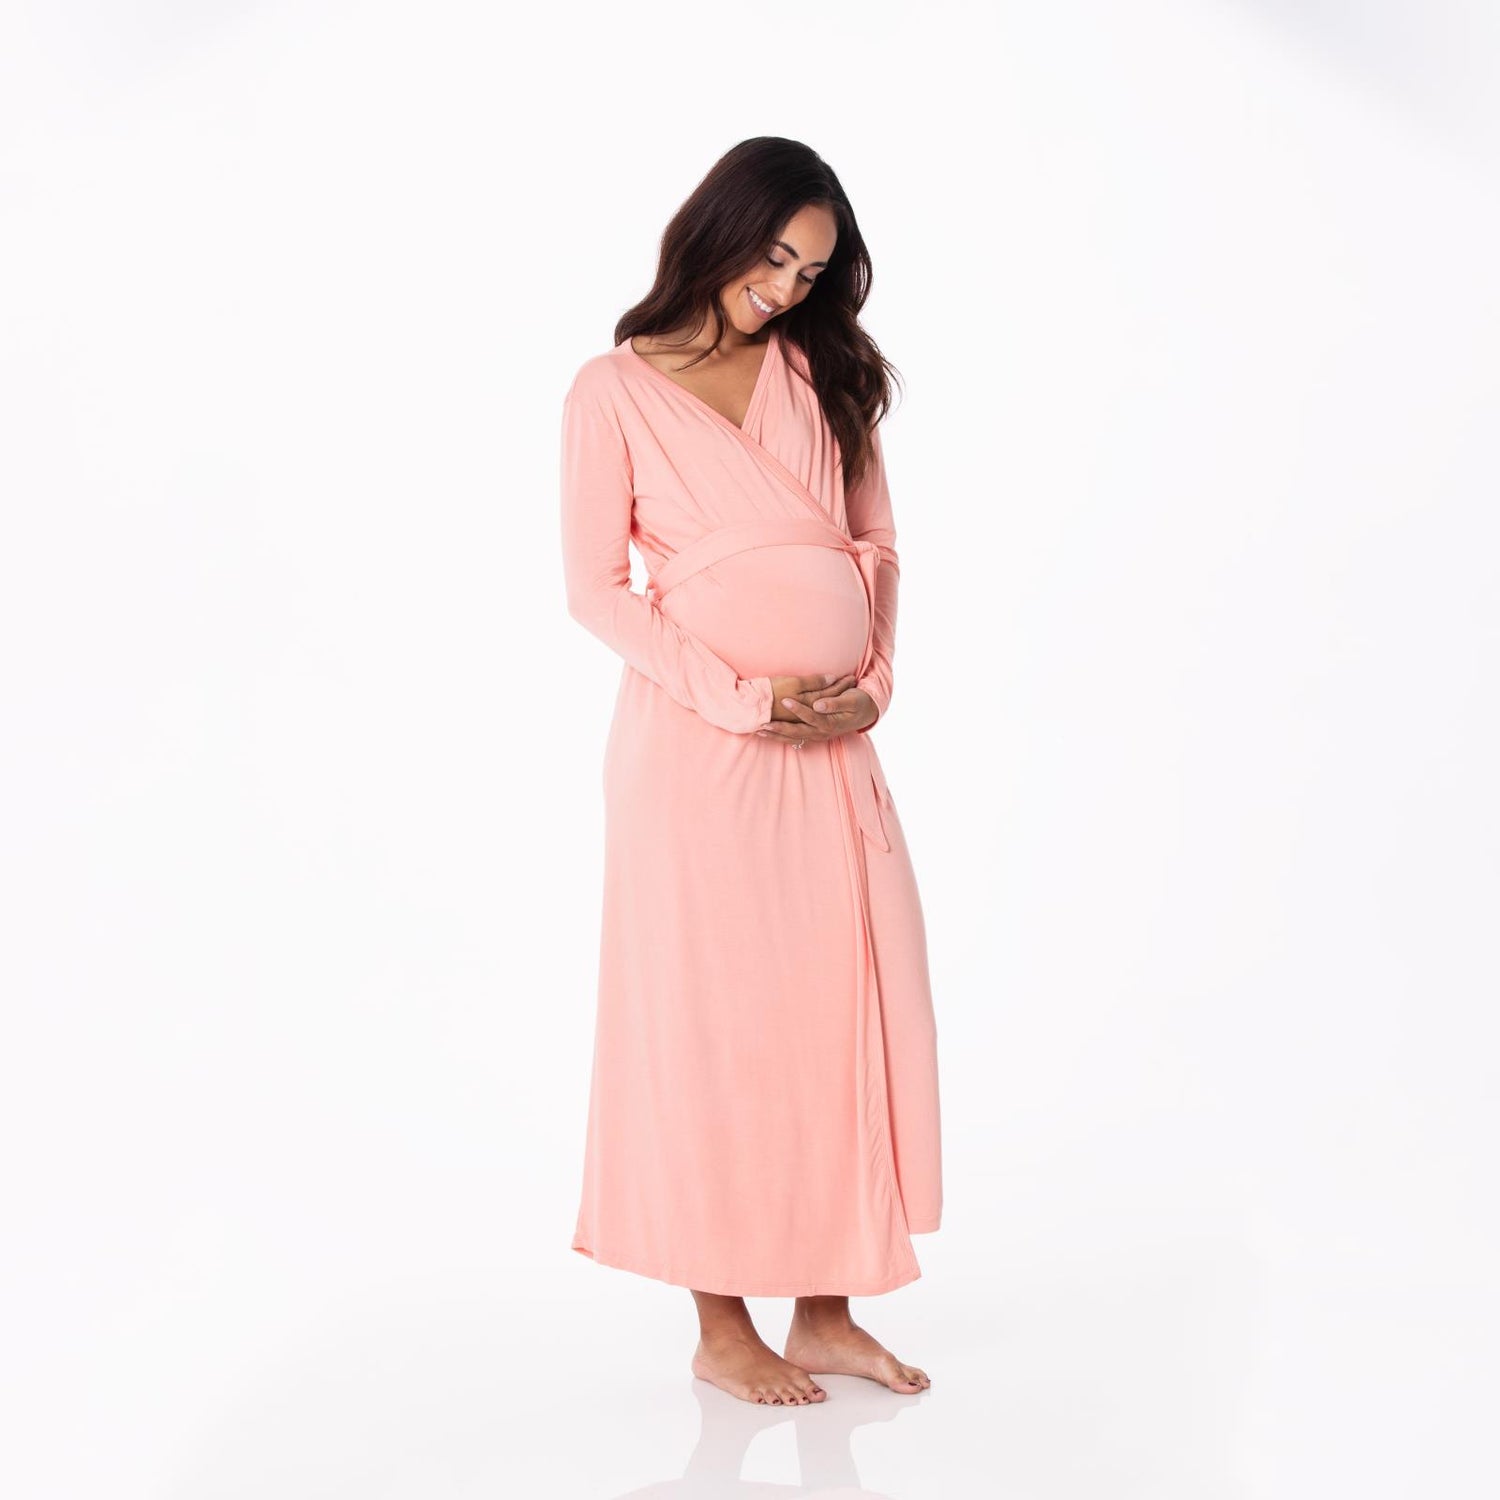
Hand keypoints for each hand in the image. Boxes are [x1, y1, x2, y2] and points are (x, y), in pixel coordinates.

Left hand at [757, 673, 873, 743]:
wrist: (866, 712)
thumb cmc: (859, 702)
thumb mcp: (852, 700)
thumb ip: (835, 703)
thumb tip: (818, 705)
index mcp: (831, 723)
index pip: (811, 716)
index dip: (798, 709)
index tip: (785, 700)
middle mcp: (822, 732)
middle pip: (797, 732)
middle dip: (779, 728)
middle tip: (763, 723)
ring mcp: (817, 735)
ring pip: (793, 737)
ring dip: (776, 735)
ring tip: (759, 730)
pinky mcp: (813, 734)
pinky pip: (794, 738)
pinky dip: (780, 736)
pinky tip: (768, 733)